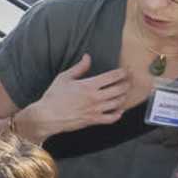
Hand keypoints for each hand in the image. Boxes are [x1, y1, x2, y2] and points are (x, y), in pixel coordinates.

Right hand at [23, 55, 149, 138]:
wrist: (47, 116)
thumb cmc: (53, 96)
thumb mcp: (64, 78)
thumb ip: (79, 68)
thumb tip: (87, 57)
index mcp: (89, 85)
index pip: (113, 77)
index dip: (122, 73)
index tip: (126, 70)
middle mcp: (95, 98)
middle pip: (119, 89)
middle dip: (127, 83)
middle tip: (130, 80)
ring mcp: (96, 110)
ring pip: (118, 103)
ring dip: (124, 97)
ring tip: (125, 93)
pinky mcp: (93, 120)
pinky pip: (111, 118)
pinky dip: (118, 114)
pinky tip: (119, 110)